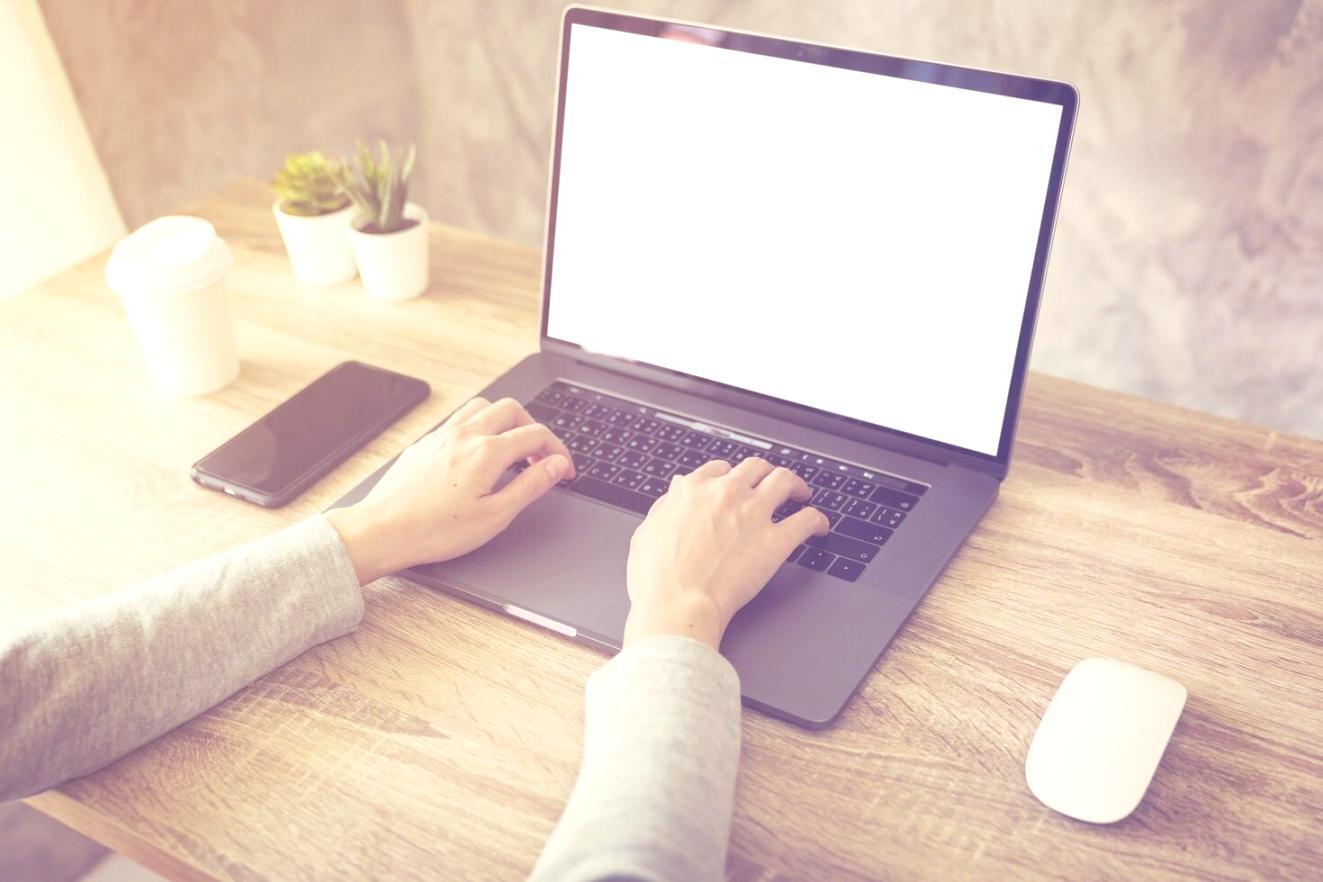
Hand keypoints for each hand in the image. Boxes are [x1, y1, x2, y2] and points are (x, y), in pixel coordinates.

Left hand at [326, 396, 574, 583]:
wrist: (383, 530)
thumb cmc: (435, 530)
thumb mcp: (495, 515)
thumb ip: (531, 485)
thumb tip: (556, 465)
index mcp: (487, 452)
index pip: (536, 435)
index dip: (558, 451)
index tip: (564, 470)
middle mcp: (466, 434)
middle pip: (512, 410)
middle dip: (534, 429)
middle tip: (540, 457)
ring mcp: (442, 435)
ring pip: (483, 406)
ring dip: (505, 420)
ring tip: (511, 448)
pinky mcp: (425, 443)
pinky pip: (459, 418)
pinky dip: (479, 425)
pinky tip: (477, 451)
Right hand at [624, 458, 829, 649]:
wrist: (678, 604)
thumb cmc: (657, 578)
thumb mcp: (647, 532)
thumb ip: (665, 506)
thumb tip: (676, 492)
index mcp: (693, 490)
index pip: (718, 469)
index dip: (730, 474)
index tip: (736, 483)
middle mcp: (726, 493)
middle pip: (755, 468)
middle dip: (764, 473)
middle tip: (770, 483)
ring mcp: (753, 514)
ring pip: (785, 480)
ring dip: (796, 485)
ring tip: (801, 493)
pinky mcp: (776, 540)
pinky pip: (806, 520)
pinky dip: (817, 520)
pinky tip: (819, 526)